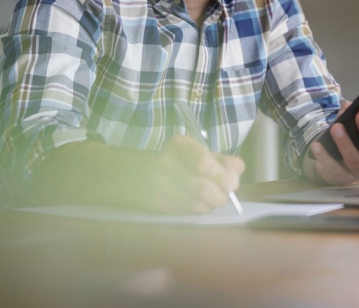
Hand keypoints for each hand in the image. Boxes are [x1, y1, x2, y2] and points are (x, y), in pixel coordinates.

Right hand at [32, 137, 244, 213]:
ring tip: (213, 200)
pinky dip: (197, 211)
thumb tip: (239, 168)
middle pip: (204, 186)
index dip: (222, 174)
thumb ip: (218, 159)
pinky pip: (184, 211)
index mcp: (179, 145)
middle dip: (221, 193)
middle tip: (226, 193)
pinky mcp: (153, 205)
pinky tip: (198, 206)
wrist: (119, 173)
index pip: (204, 160)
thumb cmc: (166, 161)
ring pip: (196, 203)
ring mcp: (157, 187)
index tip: (231, 180)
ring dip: (211, 204)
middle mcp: (165, 164)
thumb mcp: (190, 152)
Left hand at [302, 104, 358, 184]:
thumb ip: (351, 115)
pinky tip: (317, 146)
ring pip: (354, 160)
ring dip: (345, 143)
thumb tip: (348, 106)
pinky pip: (333, 170)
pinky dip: (324, 158)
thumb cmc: (352, 142)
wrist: (338, 166)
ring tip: (336, 127)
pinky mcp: (343, 179)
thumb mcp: (354, 128)